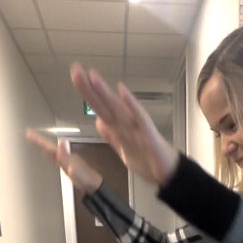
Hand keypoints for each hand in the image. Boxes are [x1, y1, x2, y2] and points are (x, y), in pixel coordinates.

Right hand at [26, 130, 102, 196]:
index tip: (28, 133)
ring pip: (52, 152)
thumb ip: (66, 156)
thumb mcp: (74, 168)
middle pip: (50, 147)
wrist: (94, 187)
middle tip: (29, 135)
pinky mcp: (68, 167)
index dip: (39, 140)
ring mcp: (67, 161)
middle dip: (40, 141)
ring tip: (35, 141)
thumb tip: (60, 141)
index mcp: (65, 155)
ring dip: (44, 146)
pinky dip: (50, 155)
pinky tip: (48, 155)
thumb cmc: (84, 179)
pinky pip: (56, 159)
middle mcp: (66, 156)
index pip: (50, 146)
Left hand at [70, 64, 179, 188]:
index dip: (87, 93)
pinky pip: (139, 118)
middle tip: (75, 69)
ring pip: (118, 107)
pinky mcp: (149, 134)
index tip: (75, 76)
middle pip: (105, 103)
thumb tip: (98, 122)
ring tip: (92, 76)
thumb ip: (110, 135)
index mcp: (118, 127)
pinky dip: (131, 105)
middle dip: (90, 88)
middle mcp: (125, 123)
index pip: (100, 107)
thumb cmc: (147, 160)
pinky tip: (123, 91)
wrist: (167, 173)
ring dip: (105, 92)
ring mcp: (137, 127)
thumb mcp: (122, 150)